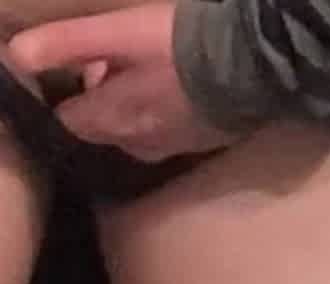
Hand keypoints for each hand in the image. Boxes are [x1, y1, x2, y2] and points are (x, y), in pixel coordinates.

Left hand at [9, 2, 237, 162]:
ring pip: (138, 136)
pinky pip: (170, 136)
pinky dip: (165, 119)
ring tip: (150, 81)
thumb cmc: (178, 46)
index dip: (69, 97)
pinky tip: (180, 95)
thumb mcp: (116, 33)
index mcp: (113, 119)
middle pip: (104, 131)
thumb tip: (17, 56)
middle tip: (119, 70)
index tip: (82, 73)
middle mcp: (138, 143)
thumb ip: (66, 44)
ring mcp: (173, 147)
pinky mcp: (201, 144)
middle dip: (103, 105)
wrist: (249, 65)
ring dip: (135, 114)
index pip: (70, 121)